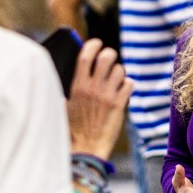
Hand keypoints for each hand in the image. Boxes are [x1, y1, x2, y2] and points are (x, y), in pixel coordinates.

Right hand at [66, 38, 132, 159]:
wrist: (87, 149)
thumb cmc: (73, 130)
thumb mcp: (63, 107)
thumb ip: (66, 91)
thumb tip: (71, 77)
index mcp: (77, 87)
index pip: (85, 56)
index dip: (92, 45)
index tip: (96, 43)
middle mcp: (93, 88)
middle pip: (106, 58)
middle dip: (109, 54)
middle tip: (109, 58)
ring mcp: (108, 96)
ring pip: (120, 70)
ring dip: (119, 71)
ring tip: (115, 78)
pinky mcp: (120, 105)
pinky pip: (129, 84)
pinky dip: (128, 84)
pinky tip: (123, 90)